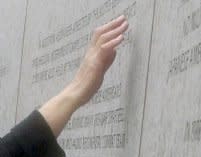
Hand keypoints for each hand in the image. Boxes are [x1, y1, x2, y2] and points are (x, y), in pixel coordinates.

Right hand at [39, 15, 128, 135]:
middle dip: (113, 24)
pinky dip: (113, 42)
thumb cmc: (86, 86)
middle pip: (101, 33)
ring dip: (115, 30)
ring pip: (102, 38)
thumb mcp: (99, 70)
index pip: (99, 36)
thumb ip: (107, 60)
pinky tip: (121, 38)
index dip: (109, 28)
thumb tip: (114, 51)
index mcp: (91, 54)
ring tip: (125, 25)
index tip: (119, 22)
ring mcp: (92, 58)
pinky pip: (103, 49)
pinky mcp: (94, 64)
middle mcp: (90, 53)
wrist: (75, 95)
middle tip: (124, 18)